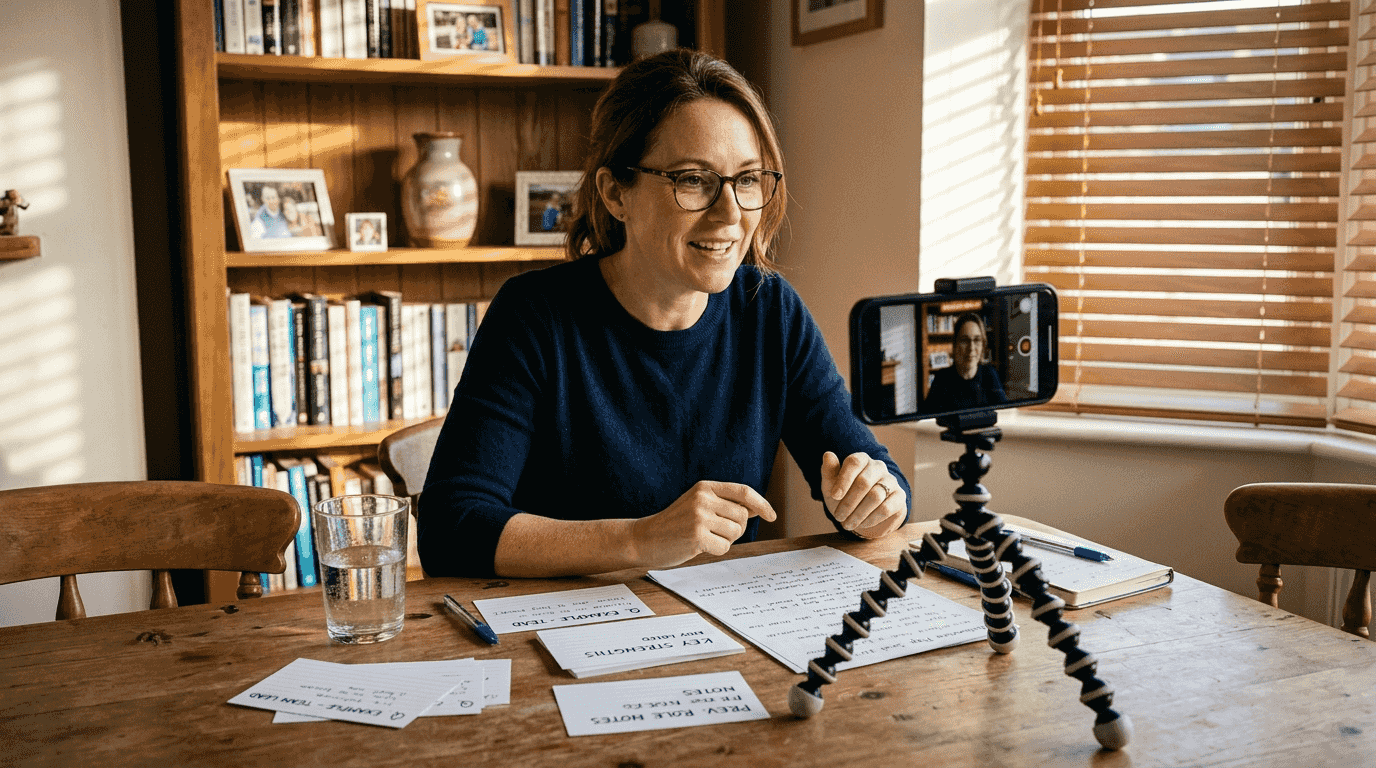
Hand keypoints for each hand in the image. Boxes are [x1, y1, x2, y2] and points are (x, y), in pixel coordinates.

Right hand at [629, 481, 776, 567]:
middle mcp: (703, 498)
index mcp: (705, 487)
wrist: (645, 538)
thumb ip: (724, 504)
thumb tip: (756, 508)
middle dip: (736, 529)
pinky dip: (716, 550)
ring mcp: (699, 516)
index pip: (743, 492)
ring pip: (735, 532)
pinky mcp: (696, 535)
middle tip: (716, 533)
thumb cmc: (675, 524)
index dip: (762, 504)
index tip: (771, 516)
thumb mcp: (698, 505)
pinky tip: (699, 547)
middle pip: (742, 516)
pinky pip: (724, 547)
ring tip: (704, 538)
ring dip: (725, 540)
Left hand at [821, 451, 905, 538]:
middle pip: (864, 482)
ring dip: (858, 513)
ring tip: (848, 524)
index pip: (854, 462)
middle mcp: (878, 467)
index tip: (834, 496)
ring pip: (875, 497)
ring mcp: (891, 481)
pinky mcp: (900, 496)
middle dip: (848, 503)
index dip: (843, 479)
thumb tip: (827, 455)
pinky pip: (886, 508)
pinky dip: (871, 519)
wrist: (863, 513)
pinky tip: (862, 524)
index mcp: (862, 459)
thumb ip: (829, 471)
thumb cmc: (845, 495)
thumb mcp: (831, 485)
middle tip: (838, 516)